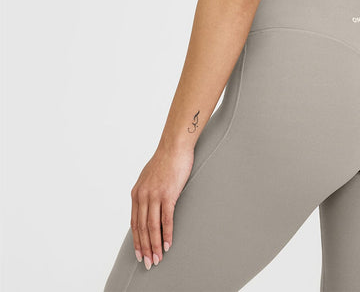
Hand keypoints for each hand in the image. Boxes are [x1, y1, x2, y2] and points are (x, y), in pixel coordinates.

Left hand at [130, 144, 194, 269]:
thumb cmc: (165, 160)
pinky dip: (167, 233)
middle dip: (144, 248)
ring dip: (155, 245)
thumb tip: (147, 206)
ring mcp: (155, 195)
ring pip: (152, 227)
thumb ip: (146, 192)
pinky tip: (168, 244)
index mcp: (136, 193)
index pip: (134, 223)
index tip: (140, 254)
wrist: (175, 146)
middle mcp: (143, 195)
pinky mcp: (168, 194)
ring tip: (158, 258)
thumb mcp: (148, 178)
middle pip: (141, 228)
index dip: (137, 240)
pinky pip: (166, 219)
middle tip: (148, 263)